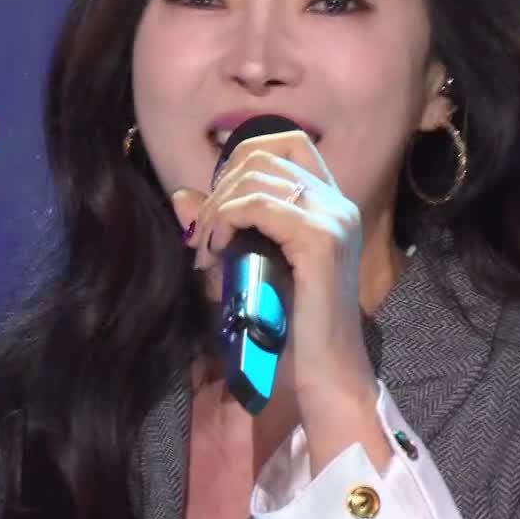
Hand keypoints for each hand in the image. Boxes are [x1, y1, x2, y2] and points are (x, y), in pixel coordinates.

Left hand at [170, 131, 377, 413]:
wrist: (328, 377)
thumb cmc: (292, 331)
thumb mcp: (250, 268)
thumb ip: (222, 229)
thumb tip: (182, 197)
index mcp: (331, 205)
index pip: (288, 142)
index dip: (243, 157)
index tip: (220, 202)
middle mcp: (338, 203)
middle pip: (265, 151)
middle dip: (221, 184)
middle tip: (204, 233)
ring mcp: (333, 219)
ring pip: (256, 175)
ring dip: (219, 206)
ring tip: (208, 247)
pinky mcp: (321, 240)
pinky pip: (258, 205)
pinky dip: (227, 219)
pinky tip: (217, 249)